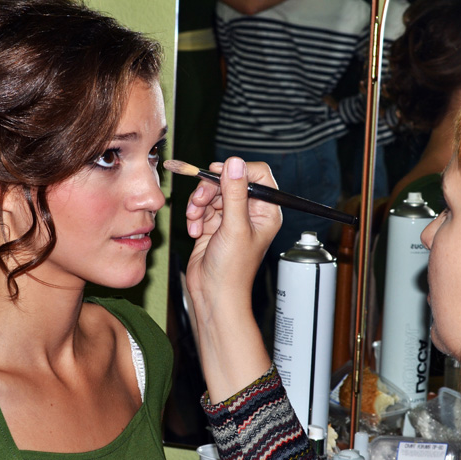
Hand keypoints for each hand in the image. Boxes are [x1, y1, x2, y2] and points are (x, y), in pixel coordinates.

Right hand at [183, 157, 279, 400]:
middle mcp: (250, 212)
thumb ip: (235, 193)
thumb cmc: (231, 270)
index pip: (258, 175)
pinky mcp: (213, 225)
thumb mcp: (234, 227)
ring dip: (199, 203)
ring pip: (212, 192)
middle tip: (200, 201)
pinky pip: (201, 207)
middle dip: (211, 189)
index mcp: (266, 211)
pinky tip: (194, 230)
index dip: (237, 170)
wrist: (212, 294)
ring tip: (195, 220)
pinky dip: (194, 215)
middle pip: (230, 181)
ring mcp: (231, 218)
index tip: (218, 173)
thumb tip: (234, 163)